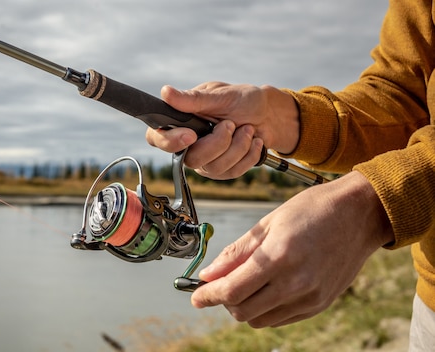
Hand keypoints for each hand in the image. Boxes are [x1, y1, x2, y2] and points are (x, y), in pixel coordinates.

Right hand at [146, 82, 299, 178]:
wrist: (269, 115)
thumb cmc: (243, 100)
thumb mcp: (219, 95)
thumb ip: (193, 99)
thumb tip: (166, 92)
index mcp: (180, 122)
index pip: (157, 138)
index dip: (169, 141)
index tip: (191, 134)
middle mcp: (188, 144)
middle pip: (191, 158)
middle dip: (217, 143)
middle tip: (230, 124)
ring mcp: (205, 159)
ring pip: (213, 167)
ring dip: (237, 147)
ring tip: (247, 129)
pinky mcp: (222, 170)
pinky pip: (231, 172)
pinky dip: (248, 155)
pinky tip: (253, 141)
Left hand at [191, 171, 393, 326]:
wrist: (360, 214)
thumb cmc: (313, 210)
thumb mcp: (268, 223)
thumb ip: (236, 253)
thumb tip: (209, 274)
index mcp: (279, 258)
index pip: (231, 290)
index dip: (207, 296)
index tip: (195, 296)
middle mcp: (296, 284)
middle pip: (242, 311)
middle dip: (224, 301)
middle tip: (220, 284)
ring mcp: (310, 298)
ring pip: (260, 320)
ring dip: (244, 307)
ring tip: (246, 283)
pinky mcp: (320, 305)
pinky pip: (280, 319)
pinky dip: (265, 309)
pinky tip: (266, 288)